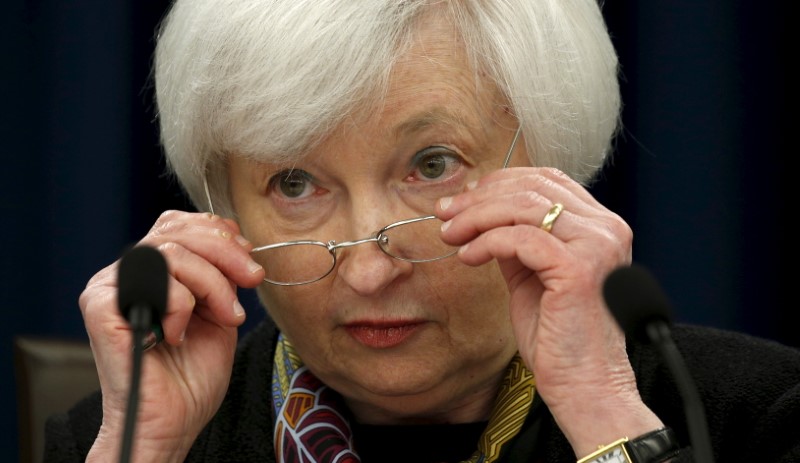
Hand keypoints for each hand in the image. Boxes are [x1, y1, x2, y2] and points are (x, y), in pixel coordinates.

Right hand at [80, 211, 264, 461]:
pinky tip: (176, 335)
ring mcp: (109, 287)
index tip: (249, 259)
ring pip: (171, 252)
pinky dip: (180, 305)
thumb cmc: (192, 376)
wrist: (171, 422)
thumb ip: (220, 274)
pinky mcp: (99, 306)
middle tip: (251, 279)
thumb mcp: (219, 311)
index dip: (217, 232)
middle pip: (177, 231)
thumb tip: (237, 242)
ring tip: (225, 317)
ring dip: (212, 284)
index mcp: (151, 271)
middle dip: (226, 253)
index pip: (179, 224)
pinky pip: (153, 282)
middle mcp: (126, 274)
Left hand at [437, 167, 662, 455]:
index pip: (547, 180)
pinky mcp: (578, 268)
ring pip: (523, 207)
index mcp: (600, 226)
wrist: (585, 386)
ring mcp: (597, 245)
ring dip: (477, 216)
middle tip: (445, 212)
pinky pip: (519, 238)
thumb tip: (480, 212)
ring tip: (450, 234)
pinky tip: (468, 256)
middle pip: (532, 187)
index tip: (462, 199)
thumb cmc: (560, 339)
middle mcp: (607, 228)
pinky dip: (487, 242)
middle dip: (480, 196)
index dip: (499, 183)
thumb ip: (516, 242)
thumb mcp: (532, 276)